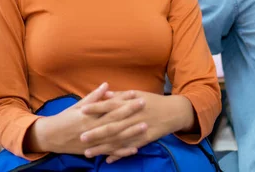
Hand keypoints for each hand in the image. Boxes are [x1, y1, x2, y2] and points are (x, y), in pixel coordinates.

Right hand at [24, 83, 145, 154]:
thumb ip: (93, 97)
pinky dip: (123, 151)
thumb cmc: (65, 118)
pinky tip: (135, 149)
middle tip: (144, 104)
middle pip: (115, 120)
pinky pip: (111, 151)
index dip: (122, 100)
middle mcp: (92, 129)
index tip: (135, 94)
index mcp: (89, 116)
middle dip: (130, 112)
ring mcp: (94, 141)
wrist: (51, 137)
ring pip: (115, 137)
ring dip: (131, 132)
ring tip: (144, 126)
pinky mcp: (94, 151)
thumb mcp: (77, 106)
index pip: (109, 107)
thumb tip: (106, 85)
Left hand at [80, 91, 194, 162]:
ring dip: (102, 147)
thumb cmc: (152, 100)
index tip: (82, 110)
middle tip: (81, 137)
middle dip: (96, 132)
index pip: (110, 105)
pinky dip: (118, 154)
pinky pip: (129, 148)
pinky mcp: (143, 140)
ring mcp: (138, 130)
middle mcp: (132, 117)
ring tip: (88, 153)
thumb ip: (120, 95)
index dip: (96, 107)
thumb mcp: (136, 93)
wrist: (173, 112)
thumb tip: (105, 93)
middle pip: (112, 125)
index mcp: (130, 103)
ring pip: (118, 140)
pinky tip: (107, 160)